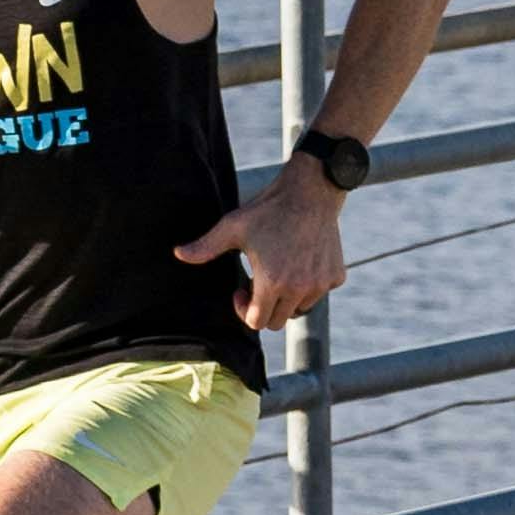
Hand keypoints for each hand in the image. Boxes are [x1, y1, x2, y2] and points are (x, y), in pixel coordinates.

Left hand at [179, 160, 341, 334]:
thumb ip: (205, 247)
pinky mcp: (336, 276)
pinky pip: (319, 293)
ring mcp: (321, 284)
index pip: (257, 322)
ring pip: (299, 309)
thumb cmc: (268, 209)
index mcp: (272, 283)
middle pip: (277, 322)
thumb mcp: (232, 227)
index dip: (244, 310)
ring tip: (279, 272)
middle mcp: (300, 289)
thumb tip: (177, 254)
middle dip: (264, 307)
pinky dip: (310, 285)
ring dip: (287, 299)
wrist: (311, 191)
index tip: (241, 289)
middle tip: (259, 281)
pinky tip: (300, 262)